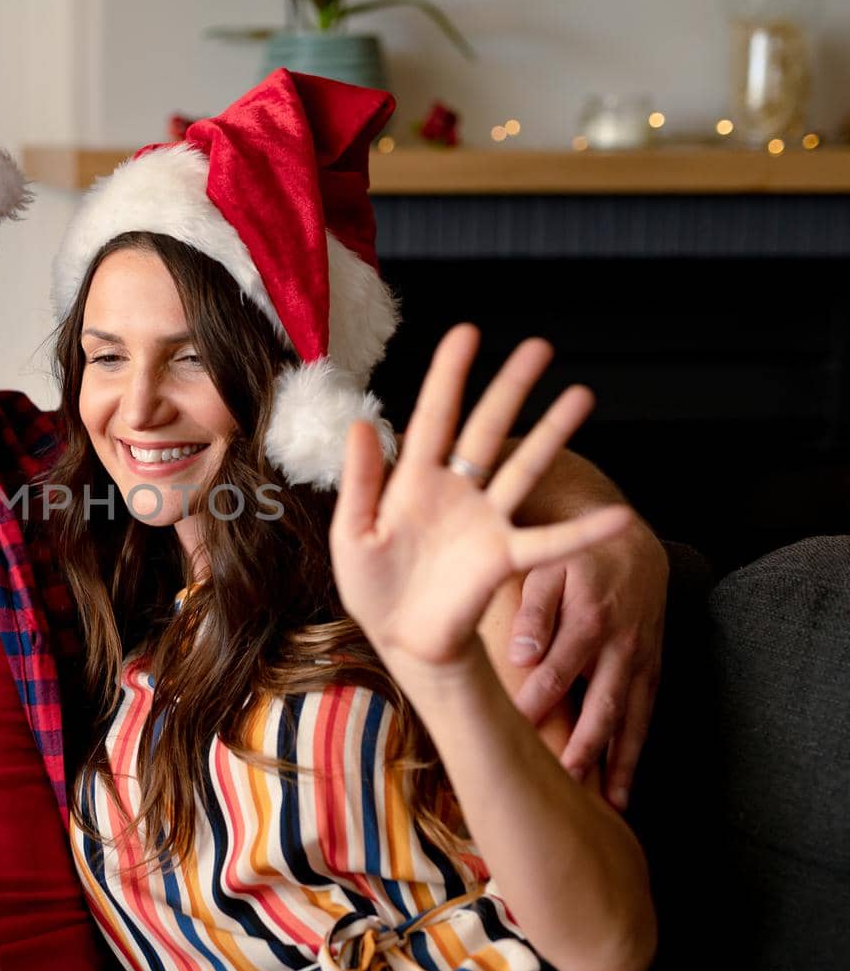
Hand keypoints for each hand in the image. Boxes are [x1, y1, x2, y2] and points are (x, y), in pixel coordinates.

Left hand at [330, 325, 631, 691]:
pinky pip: (549, 543)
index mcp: (414, 480)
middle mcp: (456, 491)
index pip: (434, 416)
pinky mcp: (504, 558)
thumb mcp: (352, 534)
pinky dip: (583, 533)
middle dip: (512, 387)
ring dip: (554, 433)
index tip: (467, 332)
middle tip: (540, 346)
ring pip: (525, 468)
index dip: (449, 375)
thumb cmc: (372, 585)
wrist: (400, 638)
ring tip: (582, 394)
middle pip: (488, 429)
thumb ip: (358, 482)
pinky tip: (618, 517)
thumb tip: (360, 424)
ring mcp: (486, 521)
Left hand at [507, 524, 667, 809]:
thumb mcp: (548, 570)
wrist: (630, 542)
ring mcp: (642, 659)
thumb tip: (521, 656)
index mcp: (591, 619)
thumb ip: (535, 613)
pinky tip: (623, 785)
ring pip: (633, 718)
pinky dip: (636, 750)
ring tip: (609, 805)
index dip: (536, 703)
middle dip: (585, 747)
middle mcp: (623, 645)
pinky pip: (647, 714)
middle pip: (603, 704)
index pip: (558, 671)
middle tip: (565, 784)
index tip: (513, 733)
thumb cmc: (574, 558)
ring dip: (620, 762)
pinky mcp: (653, 668)